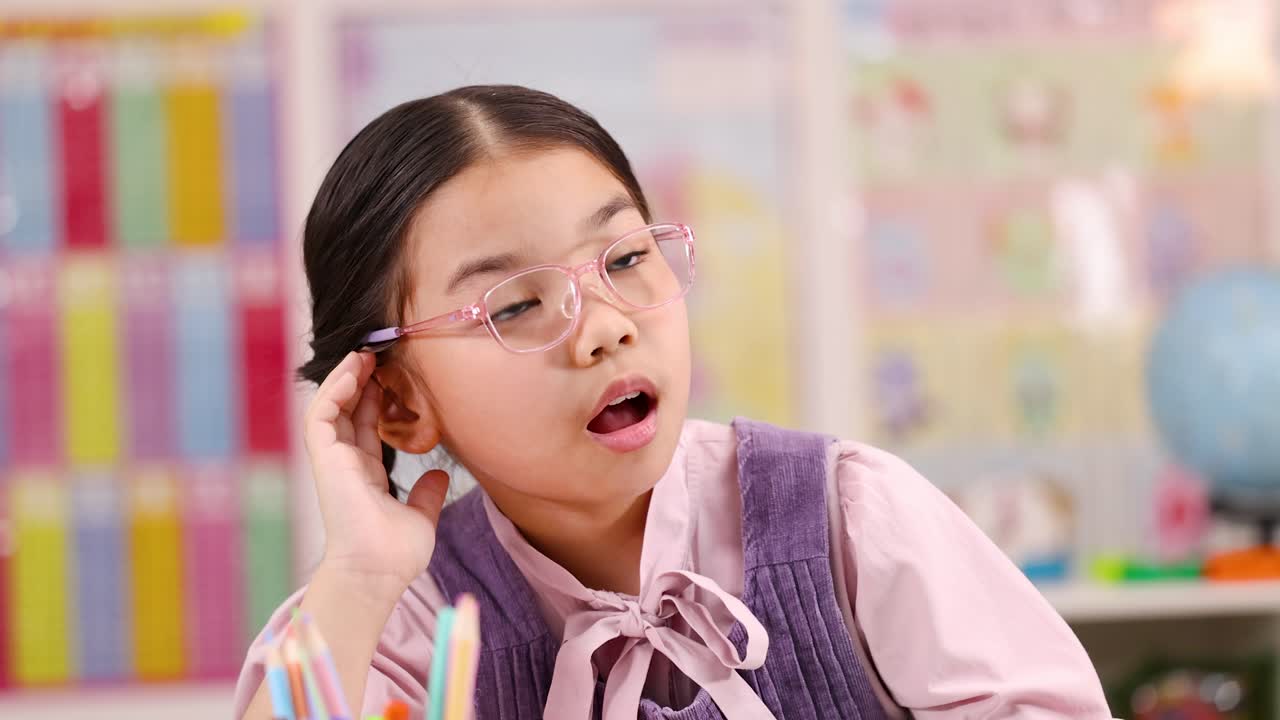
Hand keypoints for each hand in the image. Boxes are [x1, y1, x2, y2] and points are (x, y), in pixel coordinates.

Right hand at [303, 351, 448, 598]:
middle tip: (380, 353)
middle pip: (348, 410)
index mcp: (364, 475)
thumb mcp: (421, 517)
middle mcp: (345, 464)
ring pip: (331, 407)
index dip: (376, 399)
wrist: (378, 572)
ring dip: (345, 378)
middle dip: (361, 381)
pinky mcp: (324, 459)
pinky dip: (335, 389)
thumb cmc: (395, 553)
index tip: (392, 376)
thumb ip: (426, 494)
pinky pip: (323, 414)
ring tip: (364, 353)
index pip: (366, 427)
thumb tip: (439, 473)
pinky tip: (354, 370)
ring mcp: (332, 460)